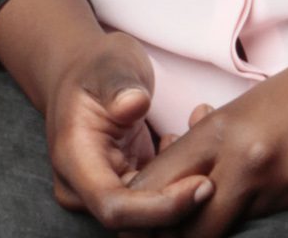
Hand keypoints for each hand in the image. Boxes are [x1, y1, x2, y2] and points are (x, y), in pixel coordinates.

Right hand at [43, 28, 214, 228]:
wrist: (82, 71)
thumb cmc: (97, 66)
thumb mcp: (110, 64)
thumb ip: (120, 85)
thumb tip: (133, 105)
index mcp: (74, 160)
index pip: (114, 207)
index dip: (160, 208)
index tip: (201, 184)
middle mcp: (82, 187)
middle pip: (134, 222)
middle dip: (178, 203)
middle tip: (213, 169)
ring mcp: (102, 191)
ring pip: (148, 217)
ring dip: (180, 191)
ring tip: (196, 137)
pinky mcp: (123, 188)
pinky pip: (154, 202)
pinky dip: (178, 182)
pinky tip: (185, 141)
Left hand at [122, 45, 287, 236]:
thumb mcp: (257, 101)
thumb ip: (219, 131)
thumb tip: (185, 140)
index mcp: (225, 127)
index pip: (160, 182)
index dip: (143, 206)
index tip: (139, 215)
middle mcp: (247, 160)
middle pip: (185, 223)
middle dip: (171, 232)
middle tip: (167, 230)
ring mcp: (282, 186)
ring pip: (227, 229)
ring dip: (216, 226)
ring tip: (213, 213)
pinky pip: (274, 222)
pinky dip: (265, 218)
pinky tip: (276, 194)